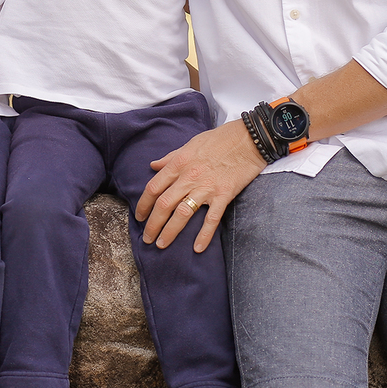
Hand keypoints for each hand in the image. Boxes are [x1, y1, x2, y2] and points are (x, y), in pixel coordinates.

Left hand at [134, 119, 266, 252]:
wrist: (247, 139)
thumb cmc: (218, 140)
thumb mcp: (189, 144)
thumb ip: (170, 157)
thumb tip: (153, 165)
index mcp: (178, 164)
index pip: (154, 187)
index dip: (143, 204)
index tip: (139, 216)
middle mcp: (188, 177)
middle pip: (164, 204)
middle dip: (152, 224)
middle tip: (147, 238)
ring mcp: (206, 187)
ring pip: (182, 213)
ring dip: (169, 232)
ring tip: (161, 244)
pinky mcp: (223, 195)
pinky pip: (211, 219)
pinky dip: (204, 235)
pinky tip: (197, 248)